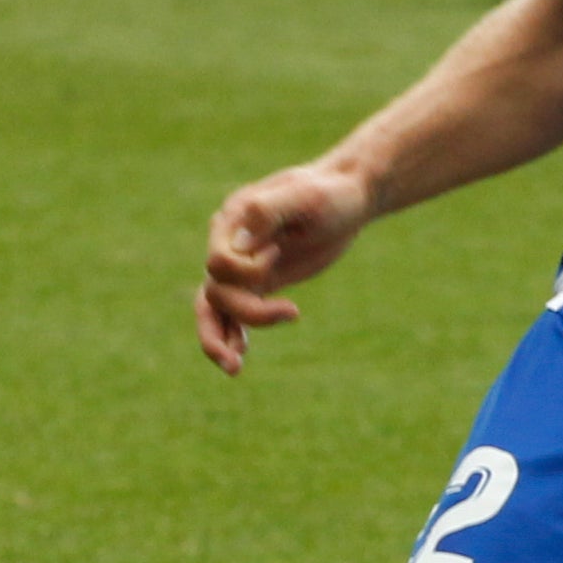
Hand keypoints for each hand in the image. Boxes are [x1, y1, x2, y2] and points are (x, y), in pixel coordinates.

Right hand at [195, 156, 371, 374]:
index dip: (247, 270)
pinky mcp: (259, 281)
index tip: (277, 254)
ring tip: (234, 369)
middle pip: (216, 290)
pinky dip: (232, 333)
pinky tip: (240, 355)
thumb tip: (239, 244)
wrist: (348, 198)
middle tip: (292, 314)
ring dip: (219, 338)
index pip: (219, 261)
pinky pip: (233, 313)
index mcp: (233, 218)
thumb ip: (267, 212)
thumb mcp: (306, 196)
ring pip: (214, 307)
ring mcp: (243, 264)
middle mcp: (230, 242)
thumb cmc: (330, 193)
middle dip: (246, 312)